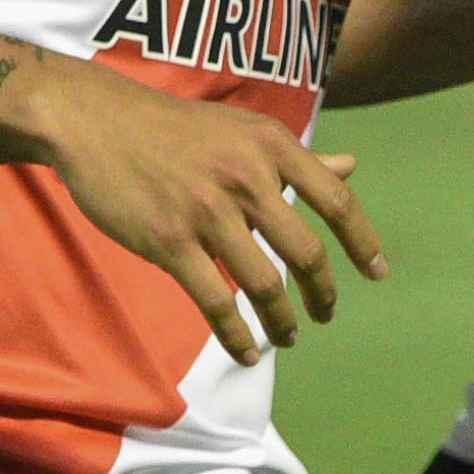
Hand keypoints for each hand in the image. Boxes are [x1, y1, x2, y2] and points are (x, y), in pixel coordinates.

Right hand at [22, 55, 386, 363]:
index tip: (376, 272)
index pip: (336, 200)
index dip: (362, 241)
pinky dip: (237, 335)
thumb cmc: (174, 128)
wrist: (96, 121)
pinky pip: (216, 301)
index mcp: (270, 145)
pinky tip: (247, 351)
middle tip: (326, 313)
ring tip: (289, 338)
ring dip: (282, 321)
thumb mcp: (242, 130)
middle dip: (323, 293)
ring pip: (264, 283)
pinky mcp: (169, 241)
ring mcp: (206, 211)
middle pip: (306, 251)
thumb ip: (296, 158)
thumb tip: (352, 169)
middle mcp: (246, 177)